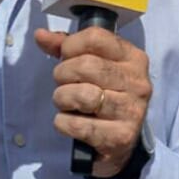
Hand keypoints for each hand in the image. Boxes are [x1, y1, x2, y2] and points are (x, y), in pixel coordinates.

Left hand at [34, 26, 151, 178]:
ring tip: (67, 103)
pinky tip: (70, 122)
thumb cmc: (104, 96)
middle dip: (62, 74)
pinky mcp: (121, 136)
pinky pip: (78, 125)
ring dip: (62, 99)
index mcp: (133, 58)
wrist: (120, 143)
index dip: (70, 46)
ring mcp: (132, 110)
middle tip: (63, 84)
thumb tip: (41, 35)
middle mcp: (137, 82)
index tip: (66, 57)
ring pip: (82, 95)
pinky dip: (64, 123)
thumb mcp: (92, 67)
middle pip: (86, 66)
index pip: (95, 38)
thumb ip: (67, 48)